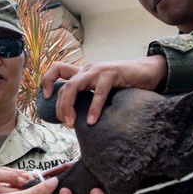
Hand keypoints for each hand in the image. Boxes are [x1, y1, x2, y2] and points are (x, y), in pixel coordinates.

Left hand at [40, 58, 166, 127]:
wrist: (147, 72)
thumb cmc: (124, 84)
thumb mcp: (101, 90)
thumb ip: (89, 98)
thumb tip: (75, 118)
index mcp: (84, 73)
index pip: (57, 69)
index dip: (47, 81)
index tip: (45, 97)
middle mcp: (88, 69)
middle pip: (64, 86)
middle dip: (60, 106)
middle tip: (66, 124)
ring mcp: (99, 70)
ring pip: (74, 86)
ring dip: (69, 106)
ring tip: (71, 123)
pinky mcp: (112, 74)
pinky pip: (99, 92)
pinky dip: (94, 108)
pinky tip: (93, 121)